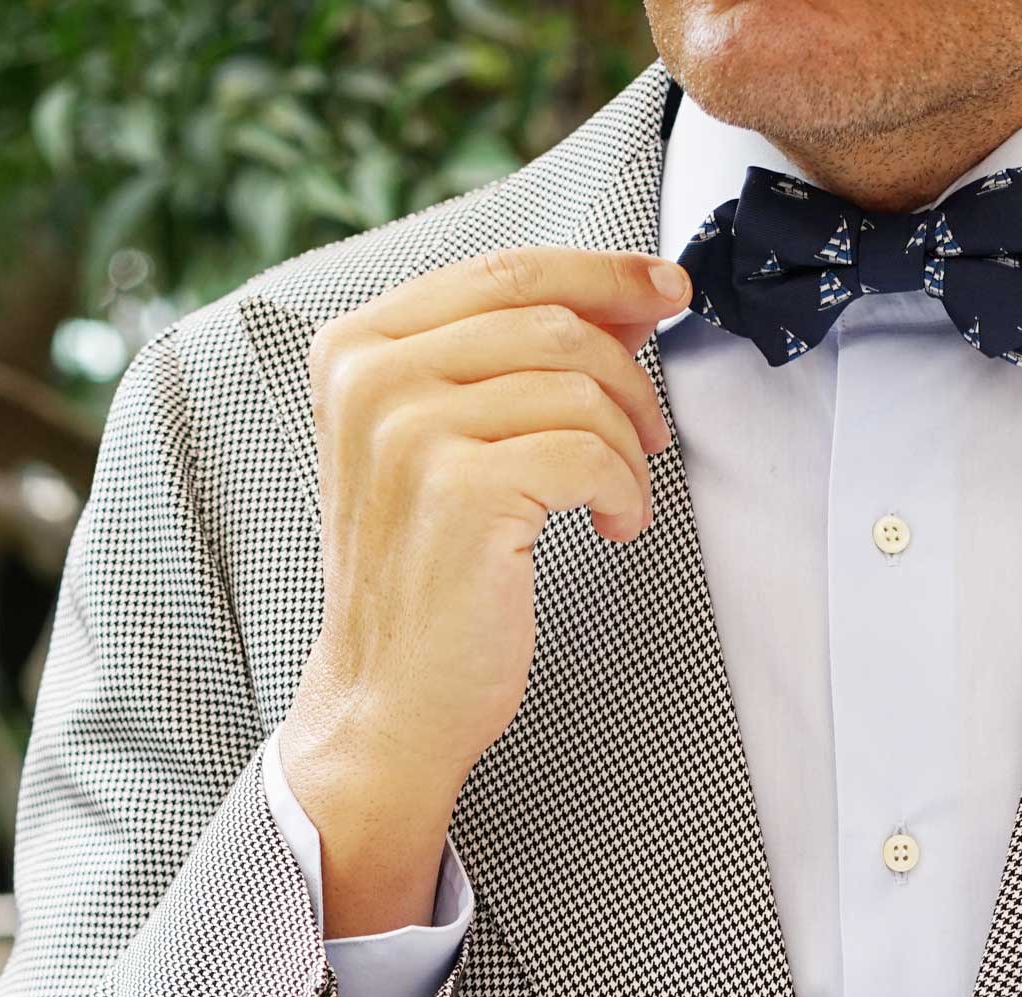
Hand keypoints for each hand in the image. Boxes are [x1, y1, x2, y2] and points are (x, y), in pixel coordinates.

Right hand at [284, 242, 689, 819]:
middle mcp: (372, 376)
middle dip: (628, 372)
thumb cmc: (427, 581)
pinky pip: (589, 453)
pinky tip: (614, 525)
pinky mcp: (461, 491)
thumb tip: (619, 305)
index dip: (600, 272)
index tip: (664, 287)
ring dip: (628, 445)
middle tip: (653, 431)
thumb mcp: (437, 448)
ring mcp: (411, 431)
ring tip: (621, 496)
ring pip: (577, 385)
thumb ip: (497, 367)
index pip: (502, 272)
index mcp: (357, 349)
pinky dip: (625, 490)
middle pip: (549, 319)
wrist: (388, 699)